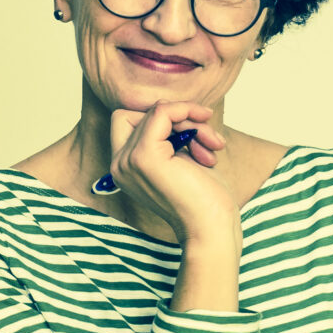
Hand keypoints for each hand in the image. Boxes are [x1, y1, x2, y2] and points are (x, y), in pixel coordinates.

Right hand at [105, 101, 237, 241]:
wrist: (212, 226)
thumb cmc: (204, 198)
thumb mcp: (182, 157)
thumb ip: (169, 135)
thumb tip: (170, 106)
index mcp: (125, 167)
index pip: (131, 120)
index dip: (164, 120)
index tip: (195, 133)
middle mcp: (120, 164)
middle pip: (143, 113)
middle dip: (180, 118)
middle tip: (207, 140)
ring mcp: (128, 160)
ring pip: (157, 111)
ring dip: (192, 121)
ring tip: (212, 147)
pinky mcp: (144, 157)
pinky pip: (162, 112)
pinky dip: (186, 112)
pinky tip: (206, 136)